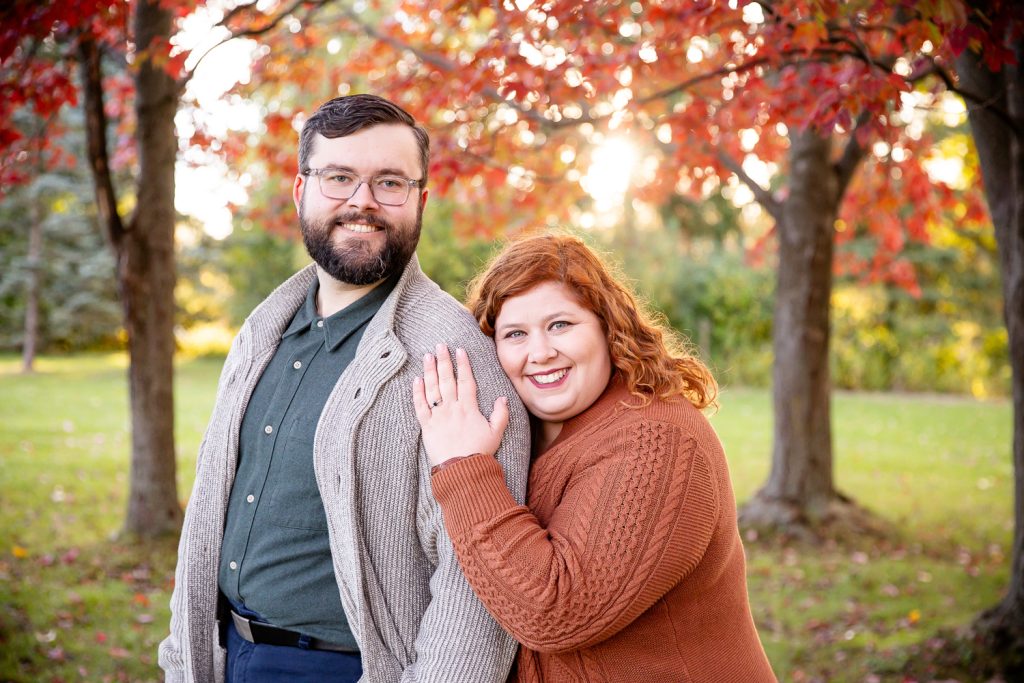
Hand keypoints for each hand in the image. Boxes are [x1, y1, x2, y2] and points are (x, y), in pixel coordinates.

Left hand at [412, 343, 509, 467]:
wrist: (462, 470)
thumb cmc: (479, 452)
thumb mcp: (496, 433)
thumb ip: (500, 414)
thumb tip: (502, 397)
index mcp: (469, 408)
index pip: (466, 381)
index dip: (463, 364)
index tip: (460, 350)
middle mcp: (452, 408)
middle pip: (447, 379)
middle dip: (444, 361)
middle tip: (440, 345)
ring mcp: (438, 416)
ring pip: (432, 389)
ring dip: (429, 371)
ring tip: (427, 356)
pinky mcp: (427, 426)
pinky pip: (420, 406)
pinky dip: (417, 393)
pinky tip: (416, 380)